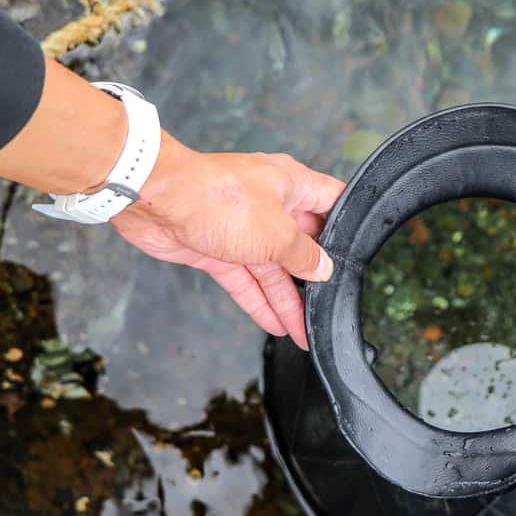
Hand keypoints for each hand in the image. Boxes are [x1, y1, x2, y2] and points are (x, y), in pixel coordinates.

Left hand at [110, 133, 344, 349]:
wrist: (157, 200)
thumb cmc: (217, 198)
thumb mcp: (277, 232)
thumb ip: (304, 255)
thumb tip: (323, 268)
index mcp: (290, 184)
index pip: (331, 203)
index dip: (347, 225)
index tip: (359, 253)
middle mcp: (269, 204)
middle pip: (301, 243)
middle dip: (315, 275)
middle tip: (330, 304)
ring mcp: (242, 227)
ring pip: (272, 269)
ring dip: (287, 299)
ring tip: (305, 330)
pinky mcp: (217, 248)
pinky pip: (245, 280)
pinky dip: (258, 302)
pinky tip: (275, 324)